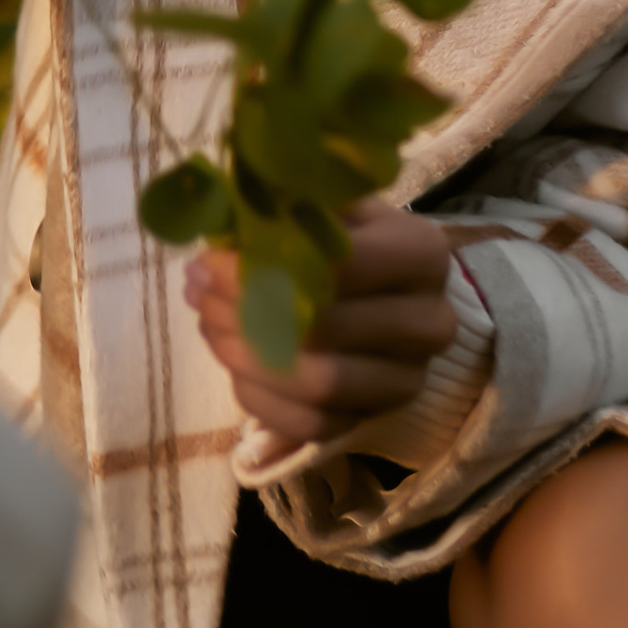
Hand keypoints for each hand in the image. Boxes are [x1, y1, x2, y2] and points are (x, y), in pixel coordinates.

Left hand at [184, 204, 457, 450]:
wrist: (384, 298)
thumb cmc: (345, 240)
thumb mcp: (327, 207)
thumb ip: (286, 203)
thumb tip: (221, 208)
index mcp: (423, 255)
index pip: (340, 266)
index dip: (262, 267)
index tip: (208, 259)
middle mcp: (430, 322)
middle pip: (325, 329)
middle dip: (244, 311)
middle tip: (197, 291)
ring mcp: (407, 379)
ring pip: (318, 383)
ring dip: (246, 355)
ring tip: (207, 323)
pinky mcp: (376, 419)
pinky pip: (309, 424)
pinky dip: (259, 397)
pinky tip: (232, 363)